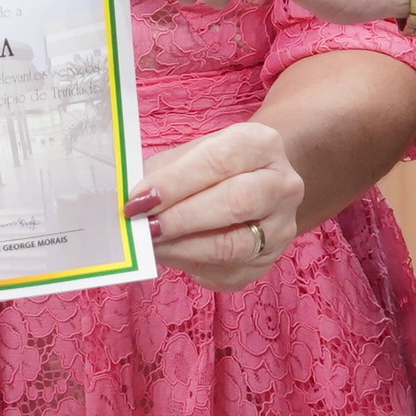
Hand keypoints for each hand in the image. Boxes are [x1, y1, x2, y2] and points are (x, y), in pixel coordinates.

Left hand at [139, 120, 303, 291]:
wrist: (256, 184)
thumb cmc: (213, 167)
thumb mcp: (189, 155)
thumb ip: (163, 174)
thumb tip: (134, 202)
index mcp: (261, 145)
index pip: (219, 161)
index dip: (176, 182)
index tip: (140, 199)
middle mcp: (282, 184)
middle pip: (236, 202)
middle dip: (182, 218)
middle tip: (145, 227)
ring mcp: (281, 226)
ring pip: (234, 244)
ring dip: (185, 248)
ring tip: (152, 245)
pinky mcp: (270, 260)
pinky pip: (229, 271)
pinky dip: (193, 266)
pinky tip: (172, 256)